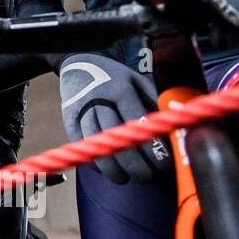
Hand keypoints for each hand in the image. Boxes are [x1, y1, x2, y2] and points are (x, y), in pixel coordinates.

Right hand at [60, 53, 168, 183]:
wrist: (77, 61)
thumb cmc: (113, 76)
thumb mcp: (136, 80)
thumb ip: (151, 102)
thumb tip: (169, 128)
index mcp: (120, 89)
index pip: (137, 123)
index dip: (151, 147)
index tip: (163, 164)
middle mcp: (99, 99)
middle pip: (115, 136)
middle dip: (132, 162)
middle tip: (146, 177)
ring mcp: (81, 109)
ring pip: (95, 143)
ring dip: (111, 166)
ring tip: (125, 178)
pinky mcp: (69, 118)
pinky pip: (81, 144)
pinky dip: (93, 159)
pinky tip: (106, 168)